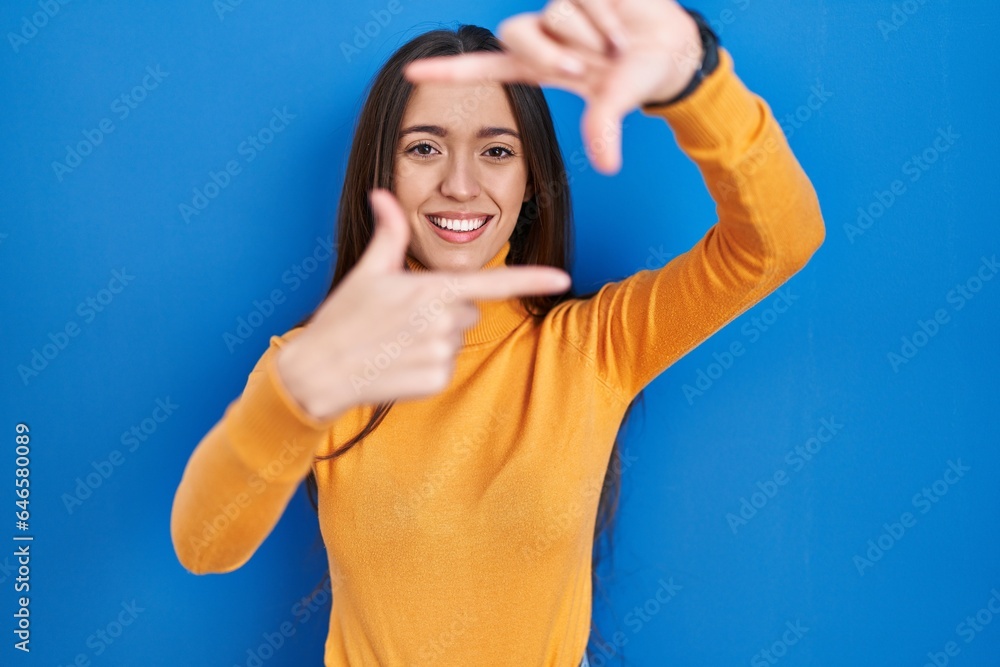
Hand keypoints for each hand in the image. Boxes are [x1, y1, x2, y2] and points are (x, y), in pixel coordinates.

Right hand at [276, 189, 571, 420]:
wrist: (320, 370)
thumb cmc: (344, 317)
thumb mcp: (368, 272)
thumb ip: (388, 234)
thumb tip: (382, 194)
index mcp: (431, 289)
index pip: (493, 282)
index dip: (531, 279)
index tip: (563, 278)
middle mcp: (443, 321)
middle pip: (468, 311)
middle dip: (444, 312)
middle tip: (403, 318)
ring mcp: (441, 352)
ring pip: (457, 338)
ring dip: (435, 338)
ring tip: (397, 341)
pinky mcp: (437, 380)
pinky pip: (447, 366)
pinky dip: (428, 366)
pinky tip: (399, 364)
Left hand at [403, 0, 702, 174]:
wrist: (673, 49)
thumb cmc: (634, 77)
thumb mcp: (616, 103)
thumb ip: (603, 126)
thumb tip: (607, 165)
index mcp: (538, 67)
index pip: (484, 68)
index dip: (450, 71)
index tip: (410, 73)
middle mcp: (545, 36)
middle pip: (516, 33)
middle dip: (549, 52)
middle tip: (584, 68)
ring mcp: (563, 10)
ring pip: (557, 11)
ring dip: (591, 33)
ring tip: (615, 47)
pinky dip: (608, 15)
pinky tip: (622, 27)